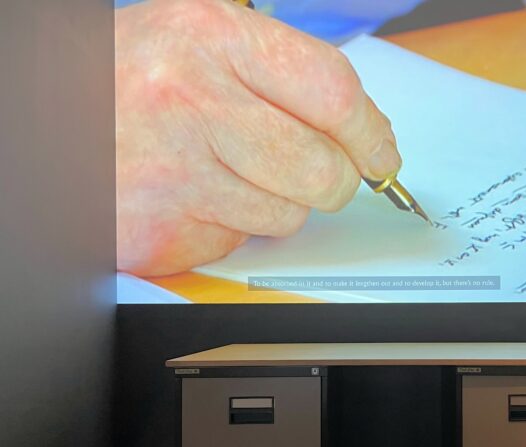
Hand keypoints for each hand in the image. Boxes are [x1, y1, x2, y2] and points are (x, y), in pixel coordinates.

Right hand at [116, 0, 400, 275]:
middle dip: (334, 182)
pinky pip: (238, 242)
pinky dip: (230, 226)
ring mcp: (173, 170)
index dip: (371, 133)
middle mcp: (191, 100)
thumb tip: (365, 131)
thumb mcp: (205, 41)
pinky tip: (196, 195)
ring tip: (227, 172)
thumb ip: (284, 76)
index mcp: (213, 36)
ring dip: (275, 204)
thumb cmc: (134, 80)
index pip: (333, 92)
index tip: (380, 155)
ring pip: (286, 216)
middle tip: (318, 175)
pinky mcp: (160, 227)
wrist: (55, 120)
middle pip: (320, 168)